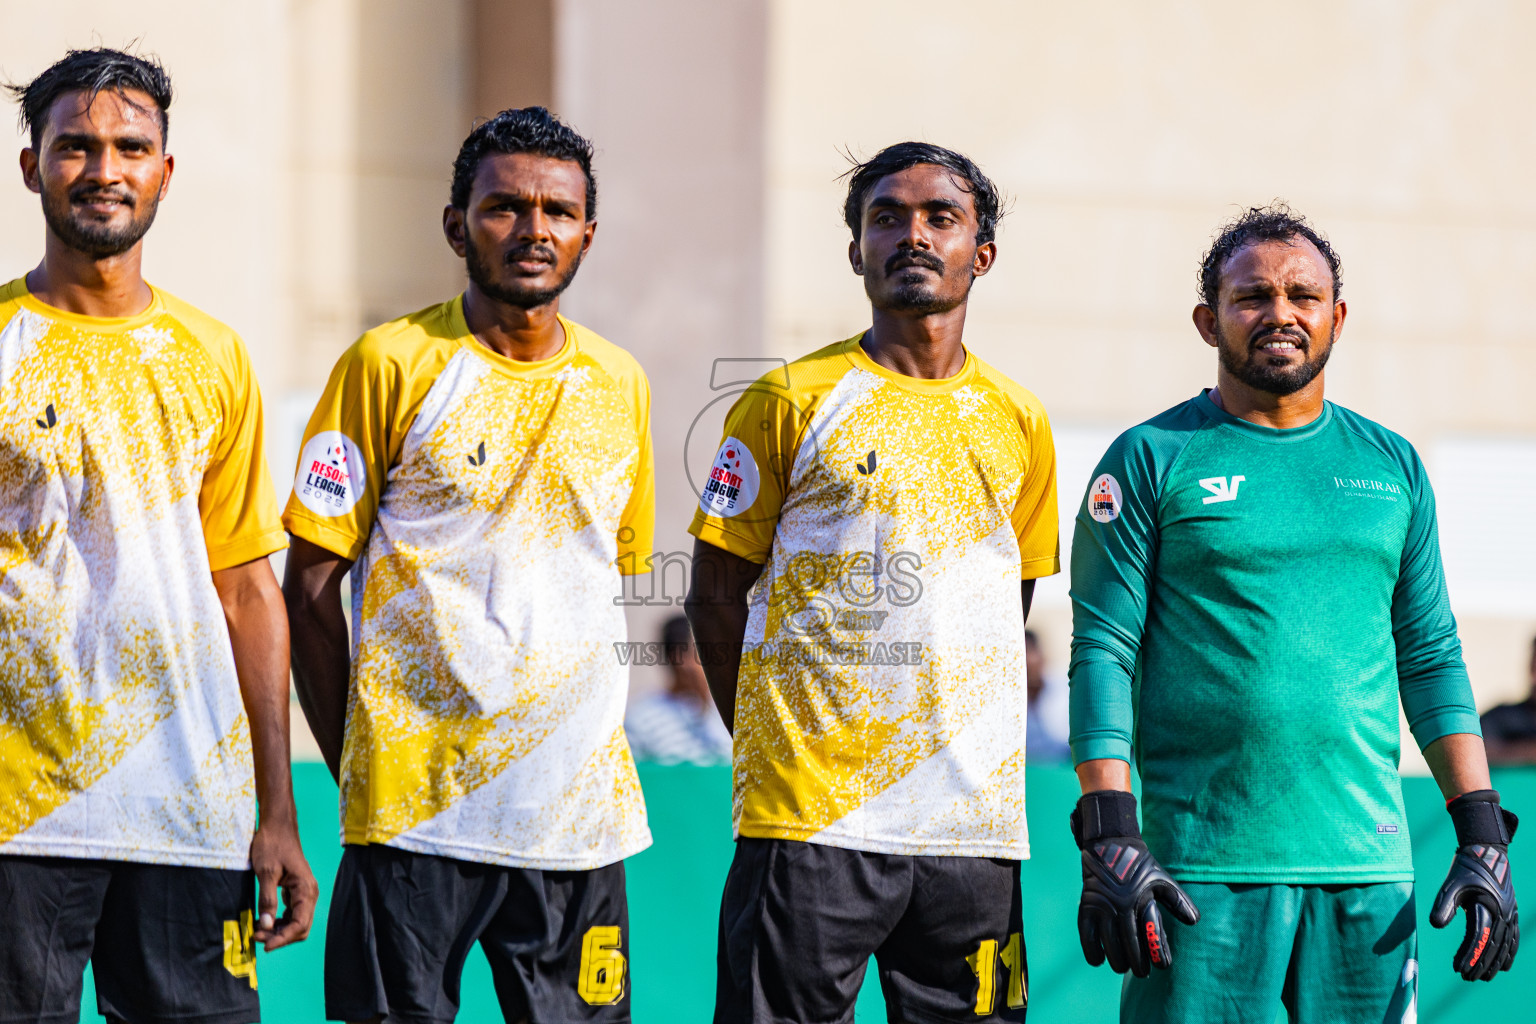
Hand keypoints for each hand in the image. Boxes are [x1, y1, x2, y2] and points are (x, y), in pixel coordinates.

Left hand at [249, 817, 317, 950]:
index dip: (283, 938)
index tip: (265, 946)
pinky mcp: (296, 891)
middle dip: (281, 937)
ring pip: (297, 922)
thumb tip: (266, 925)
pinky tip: (264, 921)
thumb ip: (267, 899)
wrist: (277, 826)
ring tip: (258, 931)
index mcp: (305, 888)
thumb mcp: (266, 872)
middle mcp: (309, 892)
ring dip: (279, 931)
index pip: (300, 924)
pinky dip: (280, 922)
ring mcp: (304, 892)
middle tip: (257, 937)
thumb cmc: (272, 845)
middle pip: (301, 927)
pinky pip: (292, 914)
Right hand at [1071, 790, 1198, 976]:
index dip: (1158, 955)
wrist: (1109, 845)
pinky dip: (1091, 951)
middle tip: (1142, 972)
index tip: (1162, 966)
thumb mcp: (1162, 879)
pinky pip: (1086, 935)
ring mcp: (1101, 907)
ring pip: (1108, 945)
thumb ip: (1177, 901)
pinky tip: (1097, 961)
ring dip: (1116, 961)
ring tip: (1122, 967)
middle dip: (1137, 965)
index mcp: (1140, 900)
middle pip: (1129, 947)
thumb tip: (1194, 921)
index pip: (1151, 936)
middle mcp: (1120, 906)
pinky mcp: (1086, 906)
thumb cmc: (1140, 865)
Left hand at [1430, 790, 1518, 980]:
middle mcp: (1502, 913)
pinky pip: (1513, 937)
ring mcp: (1510, 914)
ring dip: (1495, 963)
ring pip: (1505, 945)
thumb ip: (1443, 905)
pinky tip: (1505, 966)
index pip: (1479, 938)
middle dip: (1480, 964)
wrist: (1487, 853)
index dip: (1469, 955)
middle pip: (1493, 946)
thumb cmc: (1465, 868)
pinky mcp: (1511, 913)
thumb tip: (1435, 926)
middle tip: (1467, 978)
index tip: (1458, 969)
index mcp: (1487, 906)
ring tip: (1484, 977)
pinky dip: (1510, 952)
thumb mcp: (1451, 884)